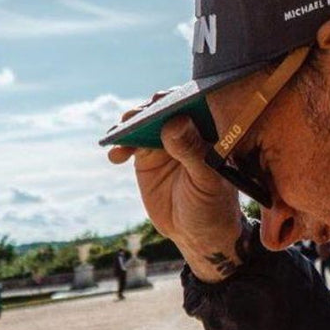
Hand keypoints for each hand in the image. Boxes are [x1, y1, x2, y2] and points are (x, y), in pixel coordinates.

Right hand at [107, 98, 244, 281]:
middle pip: (164, 108)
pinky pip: (129, 145)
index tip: (162, 100)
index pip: (194, 102)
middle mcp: (186, 129)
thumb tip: (174, 121)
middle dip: (148, 109)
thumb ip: (192, 150)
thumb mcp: (206, 179)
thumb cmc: (213, 204)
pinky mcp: (146, 157)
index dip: (177, 97)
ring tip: (121, 133)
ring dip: (129, 125)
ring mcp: (164, 141)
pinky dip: (120, 146)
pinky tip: (116, 155)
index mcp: (209, 128)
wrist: (197, 233)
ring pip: (143, 124)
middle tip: (137, 116)